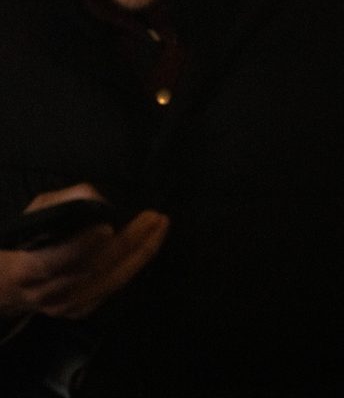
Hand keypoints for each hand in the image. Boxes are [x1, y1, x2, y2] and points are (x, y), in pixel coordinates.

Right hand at [0, 183, 168, 320]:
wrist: (11, 285)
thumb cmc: (25, 241)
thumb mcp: (37, 212)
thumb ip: (65, 202)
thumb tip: (97, 200)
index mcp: (27, 268)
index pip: (55, 261)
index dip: (81, 245)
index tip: (107, 227)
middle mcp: (48, 294)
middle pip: (92, 270)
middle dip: (127, 243)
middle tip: (152, 218)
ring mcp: (66, 307)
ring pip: (109, 282)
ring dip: (140, 253)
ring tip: (160, 227)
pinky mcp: (82, 311)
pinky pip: (113, 288)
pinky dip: (134, 266)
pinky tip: (149, 245)